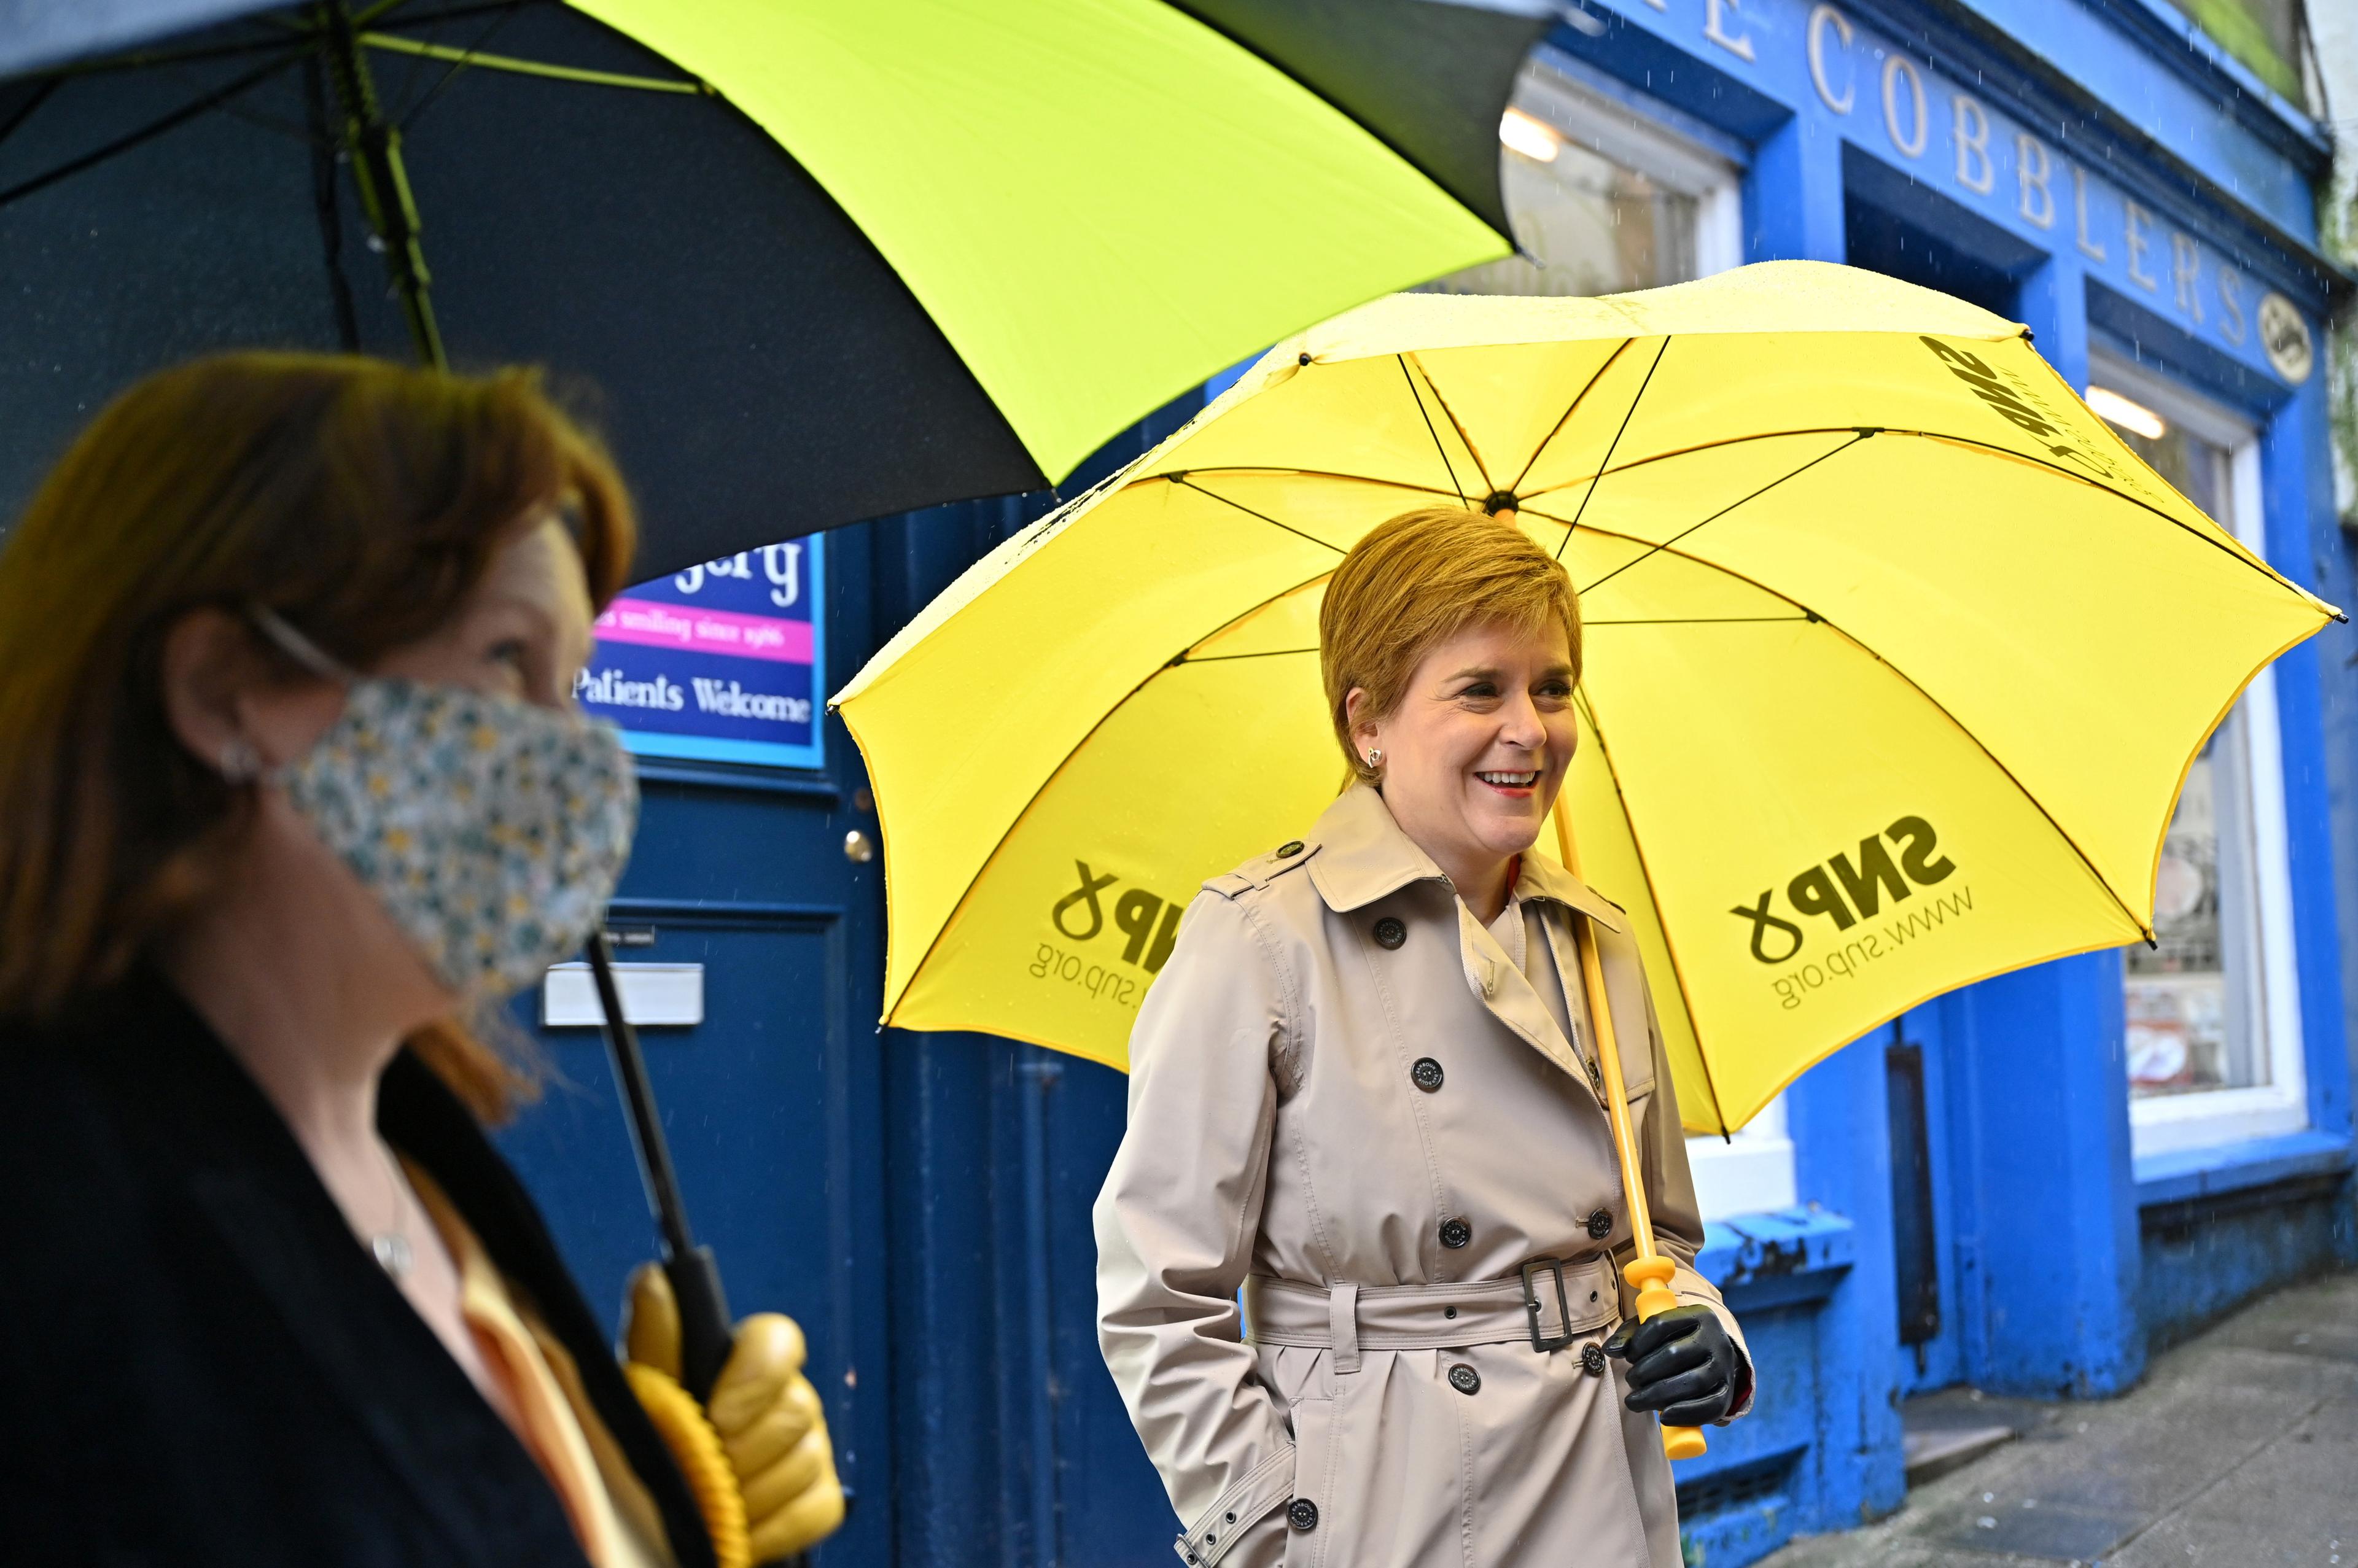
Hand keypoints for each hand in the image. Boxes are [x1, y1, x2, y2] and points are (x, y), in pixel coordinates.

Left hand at [624, 1264, 846, 1559]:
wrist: (662, 1517)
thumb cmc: (654, 1446)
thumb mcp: (643, 1394)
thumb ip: (655, 1341)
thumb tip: (654, 1277)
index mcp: (748, 1364)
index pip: (780, 1339)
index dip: (757, 1374)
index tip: (716, 1414)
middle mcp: (790, 1398)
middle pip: (797, 1409)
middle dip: (743, 1451)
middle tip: (702, 1473)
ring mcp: (811, 1448)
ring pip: (806, 1461)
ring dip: (749, 1494)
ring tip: (710, 1507)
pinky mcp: (823, 1498)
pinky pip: (819, 1508)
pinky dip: (774, 1528)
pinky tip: (740, 1533)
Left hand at [1601, 1304, 1743, 1426]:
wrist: (1713, 1357)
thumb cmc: (1676, 1341)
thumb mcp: (1655, 1331)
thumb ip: (1630, 1337)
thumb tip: (1610, 1350)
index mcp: (1699, 1315)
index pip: (1661, 1324)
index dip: (1638, 1342)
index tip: (1627, 1356)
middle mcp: (1716, 1339)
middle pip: (1674, 1355)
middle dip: (1644, 1372)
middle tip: (1631, 1381)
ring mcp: (1724, 1367)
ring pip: (1692, 1382)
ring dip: (1657, 1395)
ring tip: (1636, 1400)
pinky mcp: (1727, 1393)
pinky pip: (1709, 1407)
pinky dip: (1685, 1414)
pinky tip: (1663, 1417)